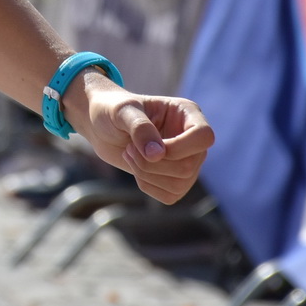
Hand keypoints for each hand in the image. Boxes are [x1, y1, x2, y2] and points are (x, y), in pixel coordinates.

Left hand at [65, 75, 213, 203]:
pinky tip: (135, 168)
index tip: (148, 146)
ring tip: (129, 154)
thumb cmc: (112, 109)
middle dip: (152, 164)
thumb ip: (140, 128)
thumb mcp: (122, 112)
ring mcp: (186, 160)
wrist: (100, 124)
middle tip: (129, 149)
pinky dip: (147, 186)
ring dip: (147, 174)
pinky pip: (170, 196)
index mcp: (187, 114)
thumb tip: (157, 155)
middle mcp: (192, 138)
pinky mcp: (174, 178)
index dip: (179, 148)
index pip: (204, 137)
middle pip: (189, 166)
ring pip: (180, 184)